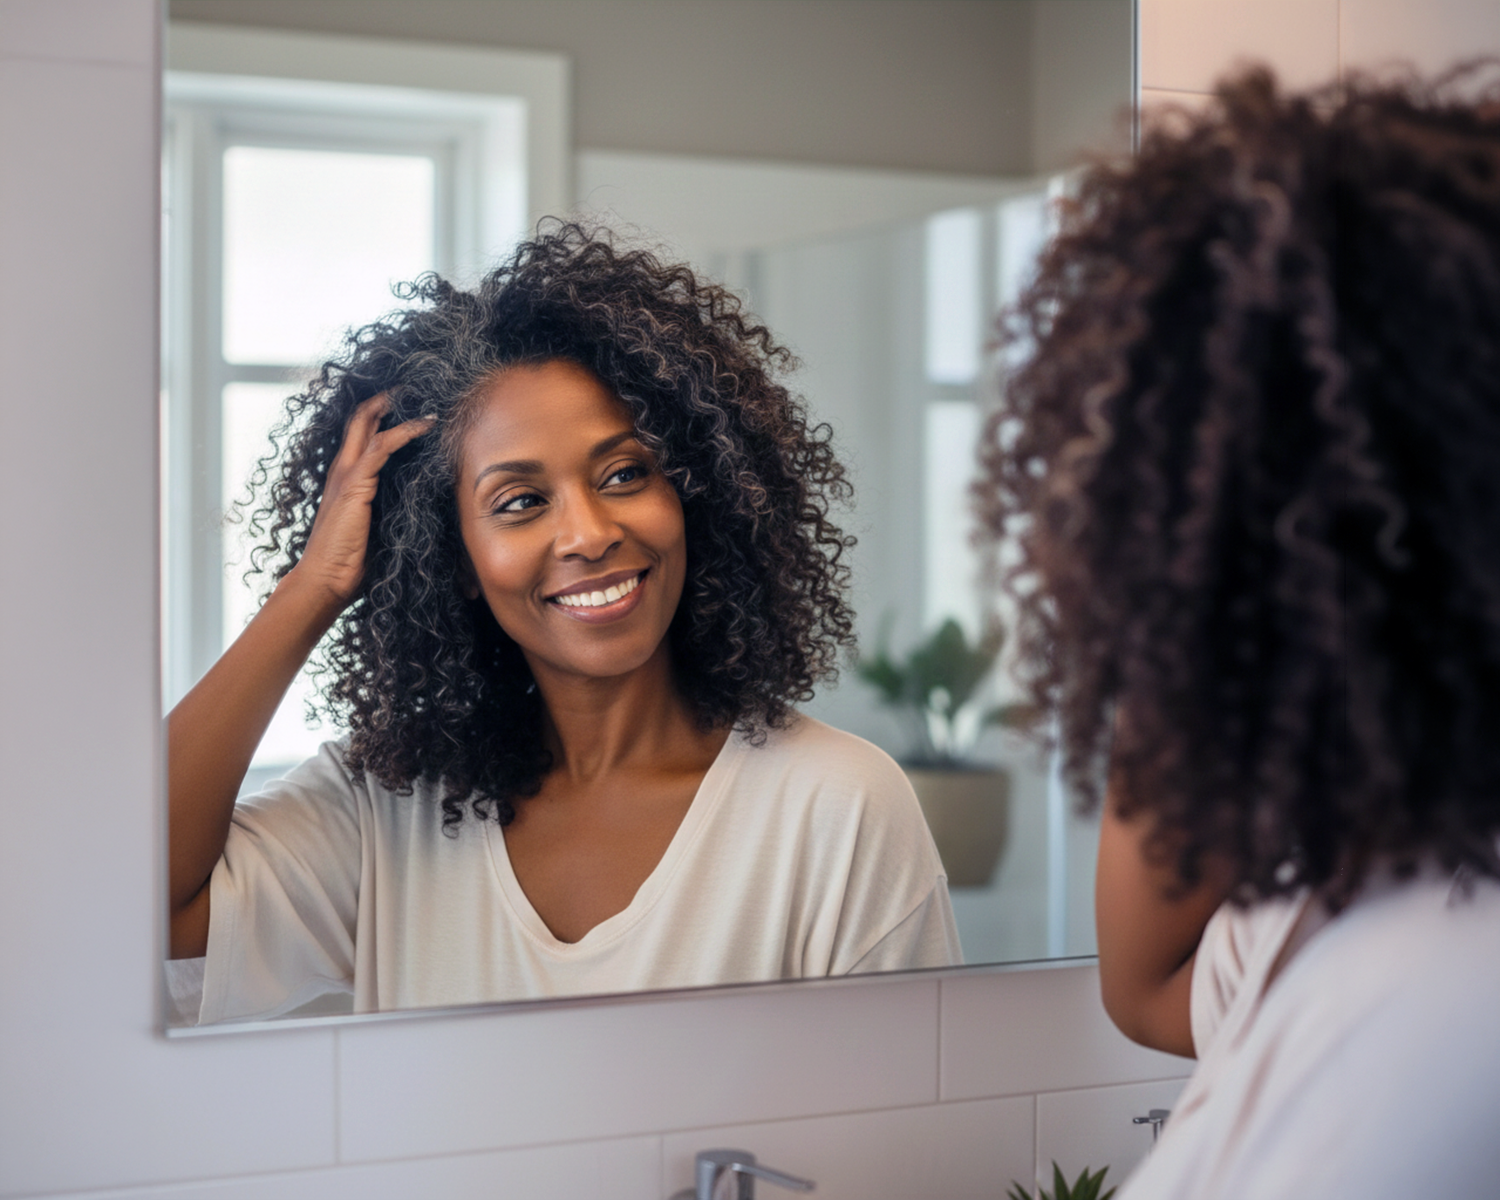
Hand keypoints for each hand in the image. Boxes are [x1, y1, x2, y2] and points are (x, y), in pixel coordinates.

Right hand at [284, 393, 432, 618]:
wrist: (326, 579)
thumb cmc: (349, 559)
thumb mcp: (373, 525)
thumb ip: (387, 507)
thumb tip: (418, 502)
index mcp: (345, 477)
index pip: (359, 432)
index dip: (380, 412)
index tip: (408, 402)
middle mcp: (342, 468)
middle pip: (360, 418)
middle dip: (385, 398)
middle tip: (413, 386)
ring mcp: (347, 474)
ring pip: (370, 424)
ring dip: (398, 407)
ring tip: (425, 396)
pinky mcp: (356, 484)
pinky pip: (383, 446)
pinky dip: (407, 431)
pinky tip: (428, 424)